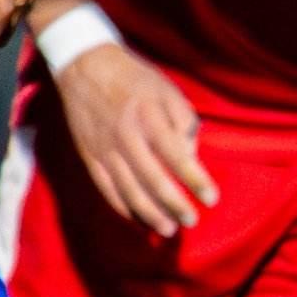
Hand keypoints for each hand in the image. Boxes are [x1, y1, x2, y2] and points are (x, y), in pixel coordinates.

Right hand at [56, 38, 214, 235]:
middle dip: (175, 205)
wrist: (85, 67)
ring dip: (150, 214)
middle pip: (153, 180)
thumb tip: (190, 155)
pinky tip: (138, 219)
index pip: (177, 157)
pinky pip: (107, 189)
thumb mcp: (167, 90)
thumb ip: (184, 121)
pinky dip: (123, 207)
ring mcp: (105, 150)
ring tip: (168, 229)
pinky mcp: (89, 156)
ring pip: (128, 190)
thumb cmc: (134, 78)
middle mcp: (126, 138)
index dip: (195, 181)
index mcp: (149, 119)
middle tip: (192, 220)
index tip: (212, 199)